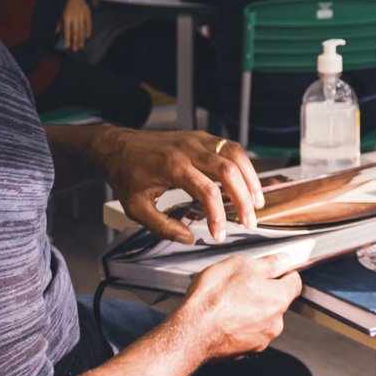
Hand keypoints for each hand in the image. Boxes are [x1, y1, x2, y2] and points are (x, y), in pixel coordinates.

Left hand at [59, 0, 91, 50]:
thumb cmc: (65, 5)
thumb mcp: (60, 13)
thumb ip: (58, 23)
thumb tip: (55, 33)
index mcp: (66, 17)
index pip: (67, 30)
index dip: (67, 39)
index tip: (67, 46)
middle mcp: (74, 17)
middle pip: (75, 32)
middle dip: (75, 41)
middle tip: (75, 49)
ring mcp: (82, 15)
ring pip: (82, 29)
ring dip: (81, 38)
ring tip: (81, 46)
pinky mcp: (87, 13)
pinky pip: (88, 24)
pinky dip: (88, 31)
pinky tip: (87, 37)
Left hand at [102, 130, 263, 242]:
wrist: (118, 146)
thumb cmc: (126, 174)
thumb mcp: (136, 208)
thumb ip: (162, 226)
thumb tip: (188, 237)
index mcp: (172, 167)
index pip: (206, 191)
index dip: (217, 215)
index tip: (219, 234)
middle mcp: (188, 149)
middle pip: (228, 171)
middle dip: (244, 198)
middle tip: (249, 221)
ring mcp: (197, 140)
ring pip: (235, 154)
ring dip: (250, 179)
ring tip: (257, 201)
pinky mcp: (201, 137)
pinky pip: (229, 147)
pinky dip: (243, 165)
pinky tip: (246, 182)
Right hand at [177, 254, 300, 360]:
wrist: (192, 332)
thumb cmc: (214, 297)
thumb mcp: (241, 266)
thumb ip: (268, 264)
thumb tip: (284, 260)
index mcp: (279, 298)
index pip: (294, 282)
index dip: (284, 272)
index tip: (273, 269)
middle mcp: (275, 323)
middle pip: (277, 301)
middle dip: (262, 292)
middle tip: (240, 284)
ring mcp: (260, 340)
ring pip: (261, 318)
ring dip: (250, 310)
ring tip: (227, 302)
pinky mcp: (244, 351)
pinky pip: (247, 333)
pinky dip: (239, 325)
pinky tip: (222, 318)